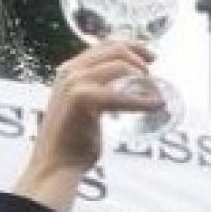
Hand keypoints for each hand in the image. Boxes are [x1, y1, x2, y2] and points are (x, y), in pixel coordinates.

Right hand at [18, 40, 158, 211]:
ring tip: (155, 90)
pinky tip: (156, 106)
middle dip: (140, 54)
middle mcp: (70, 72)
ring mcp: (74, 84)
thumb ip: (98, 95)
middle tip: (155, 71)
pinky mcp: (82, 100)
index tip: (150, 56)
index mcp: (69, 71)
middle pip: (114, 49)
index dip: (131, 46)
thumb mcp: (82, 108)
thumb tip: (127, 92)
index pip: (104, 45)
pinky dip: (142, 100)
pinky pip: (121, 95)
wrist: (55, 166)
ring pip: (119, 65)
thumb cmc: (71, 143)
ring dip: (143, 75)